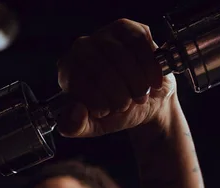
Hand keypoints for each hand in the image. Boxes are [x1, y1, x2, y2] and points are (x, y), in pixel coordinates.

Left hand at [56, 19, 177, 137]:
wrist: (146, 101)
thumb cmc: (115, 112)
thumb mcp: (92, 126)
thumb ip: (75, 126)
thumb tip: (75, 110)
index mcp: (67, 71)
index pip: (81, 83)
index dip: (99, 102)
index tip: (108, 112)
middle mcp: (81, 48)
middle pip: (102, 70)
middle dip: (120, 95)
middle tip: (127, 105)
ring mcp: (103, 35)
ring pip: (123, 57)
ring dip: (136, 84)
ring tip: (139, 95)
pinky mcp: (127, 29)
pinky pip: (140, 45)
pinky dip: (149, 68)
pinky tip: (152, 81)